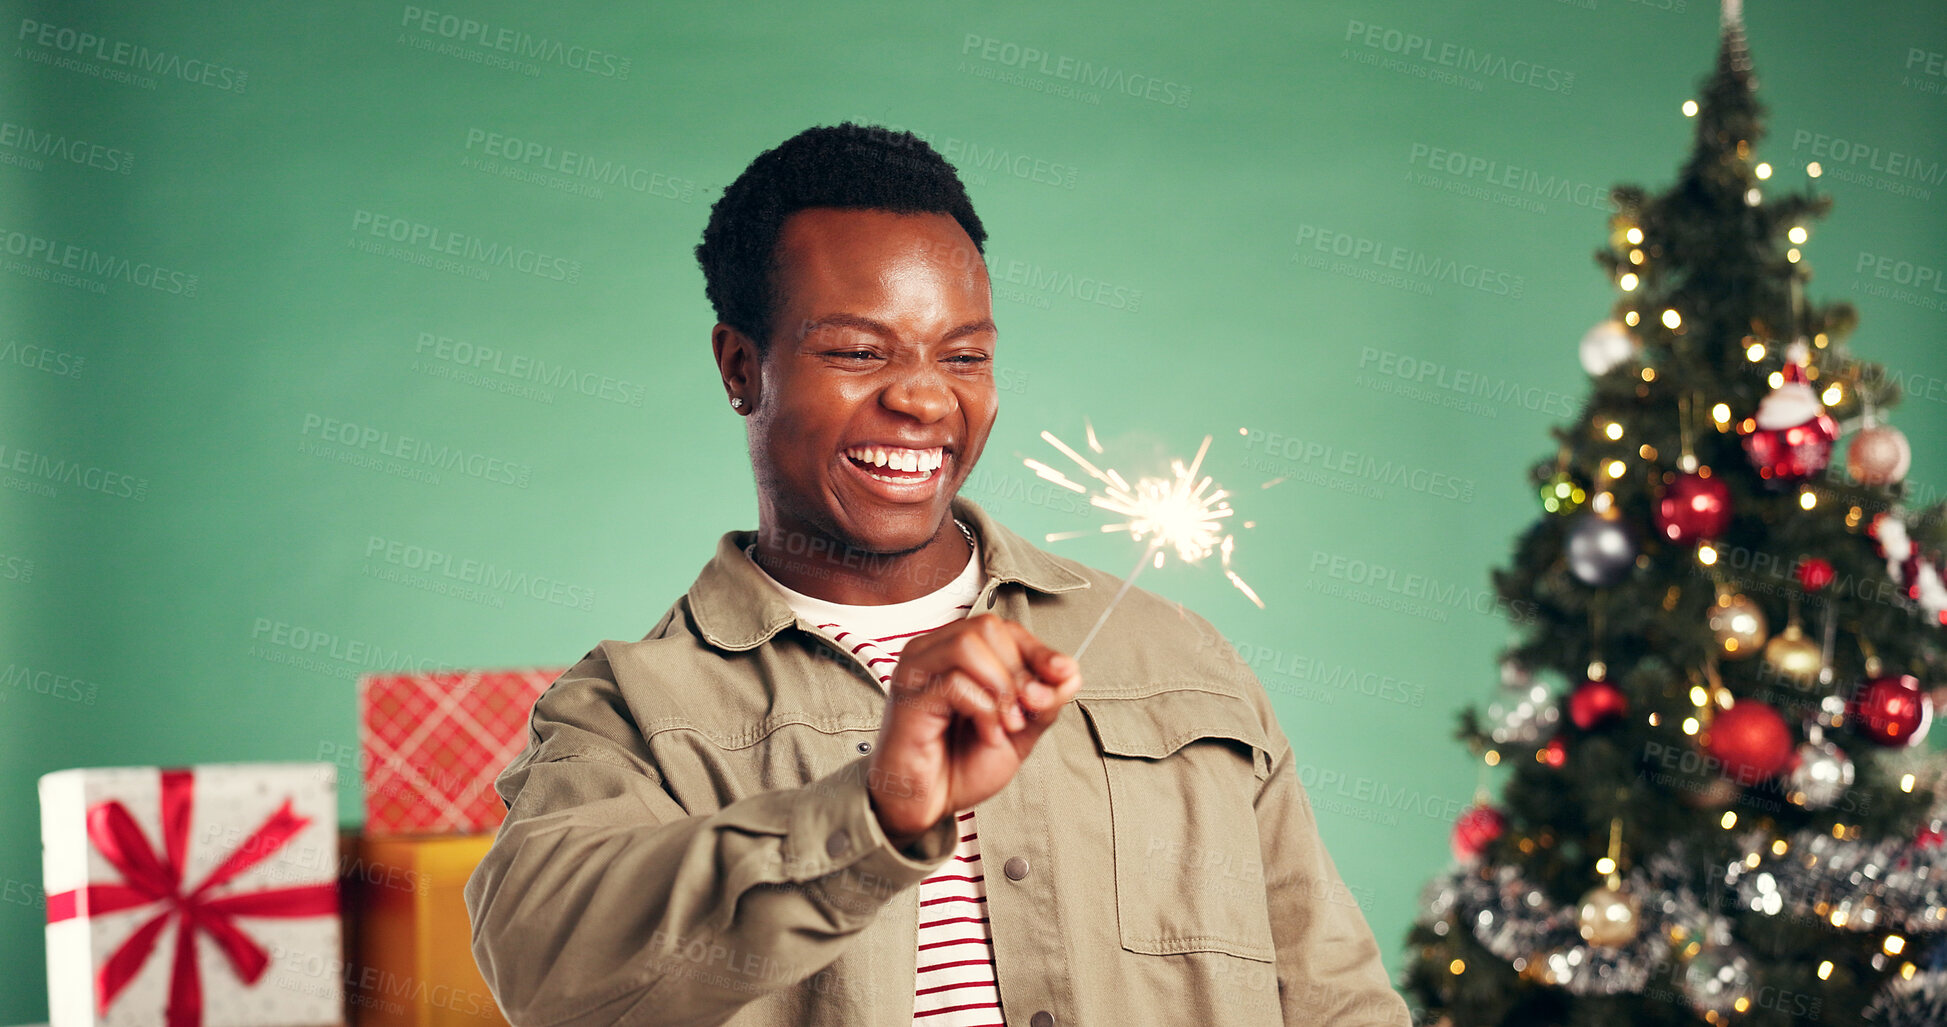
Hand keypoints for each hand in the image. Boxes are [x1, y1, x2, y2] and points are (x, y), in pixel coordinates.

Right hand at [866, 613, 1082, 847]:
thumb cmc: (960, 766)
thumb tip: (1070, 673)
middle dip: (1020, 670)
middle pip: (987, 628)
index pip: (1002, 628)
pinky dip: (984, 710)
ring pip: (969, 645)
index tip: (1064, 674)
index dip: (1038, 649)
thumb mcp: (1019, 731)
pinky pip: (955, 683)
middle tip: (1027, 712)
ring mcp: (916, 672)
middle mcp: (932, 653)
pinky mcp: (908, 698)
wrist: (927, 806)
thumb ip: (1044, 702)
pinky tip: (987, 735)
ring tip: (1007, 723)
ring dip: (1002, 686)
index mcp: (954, 653)